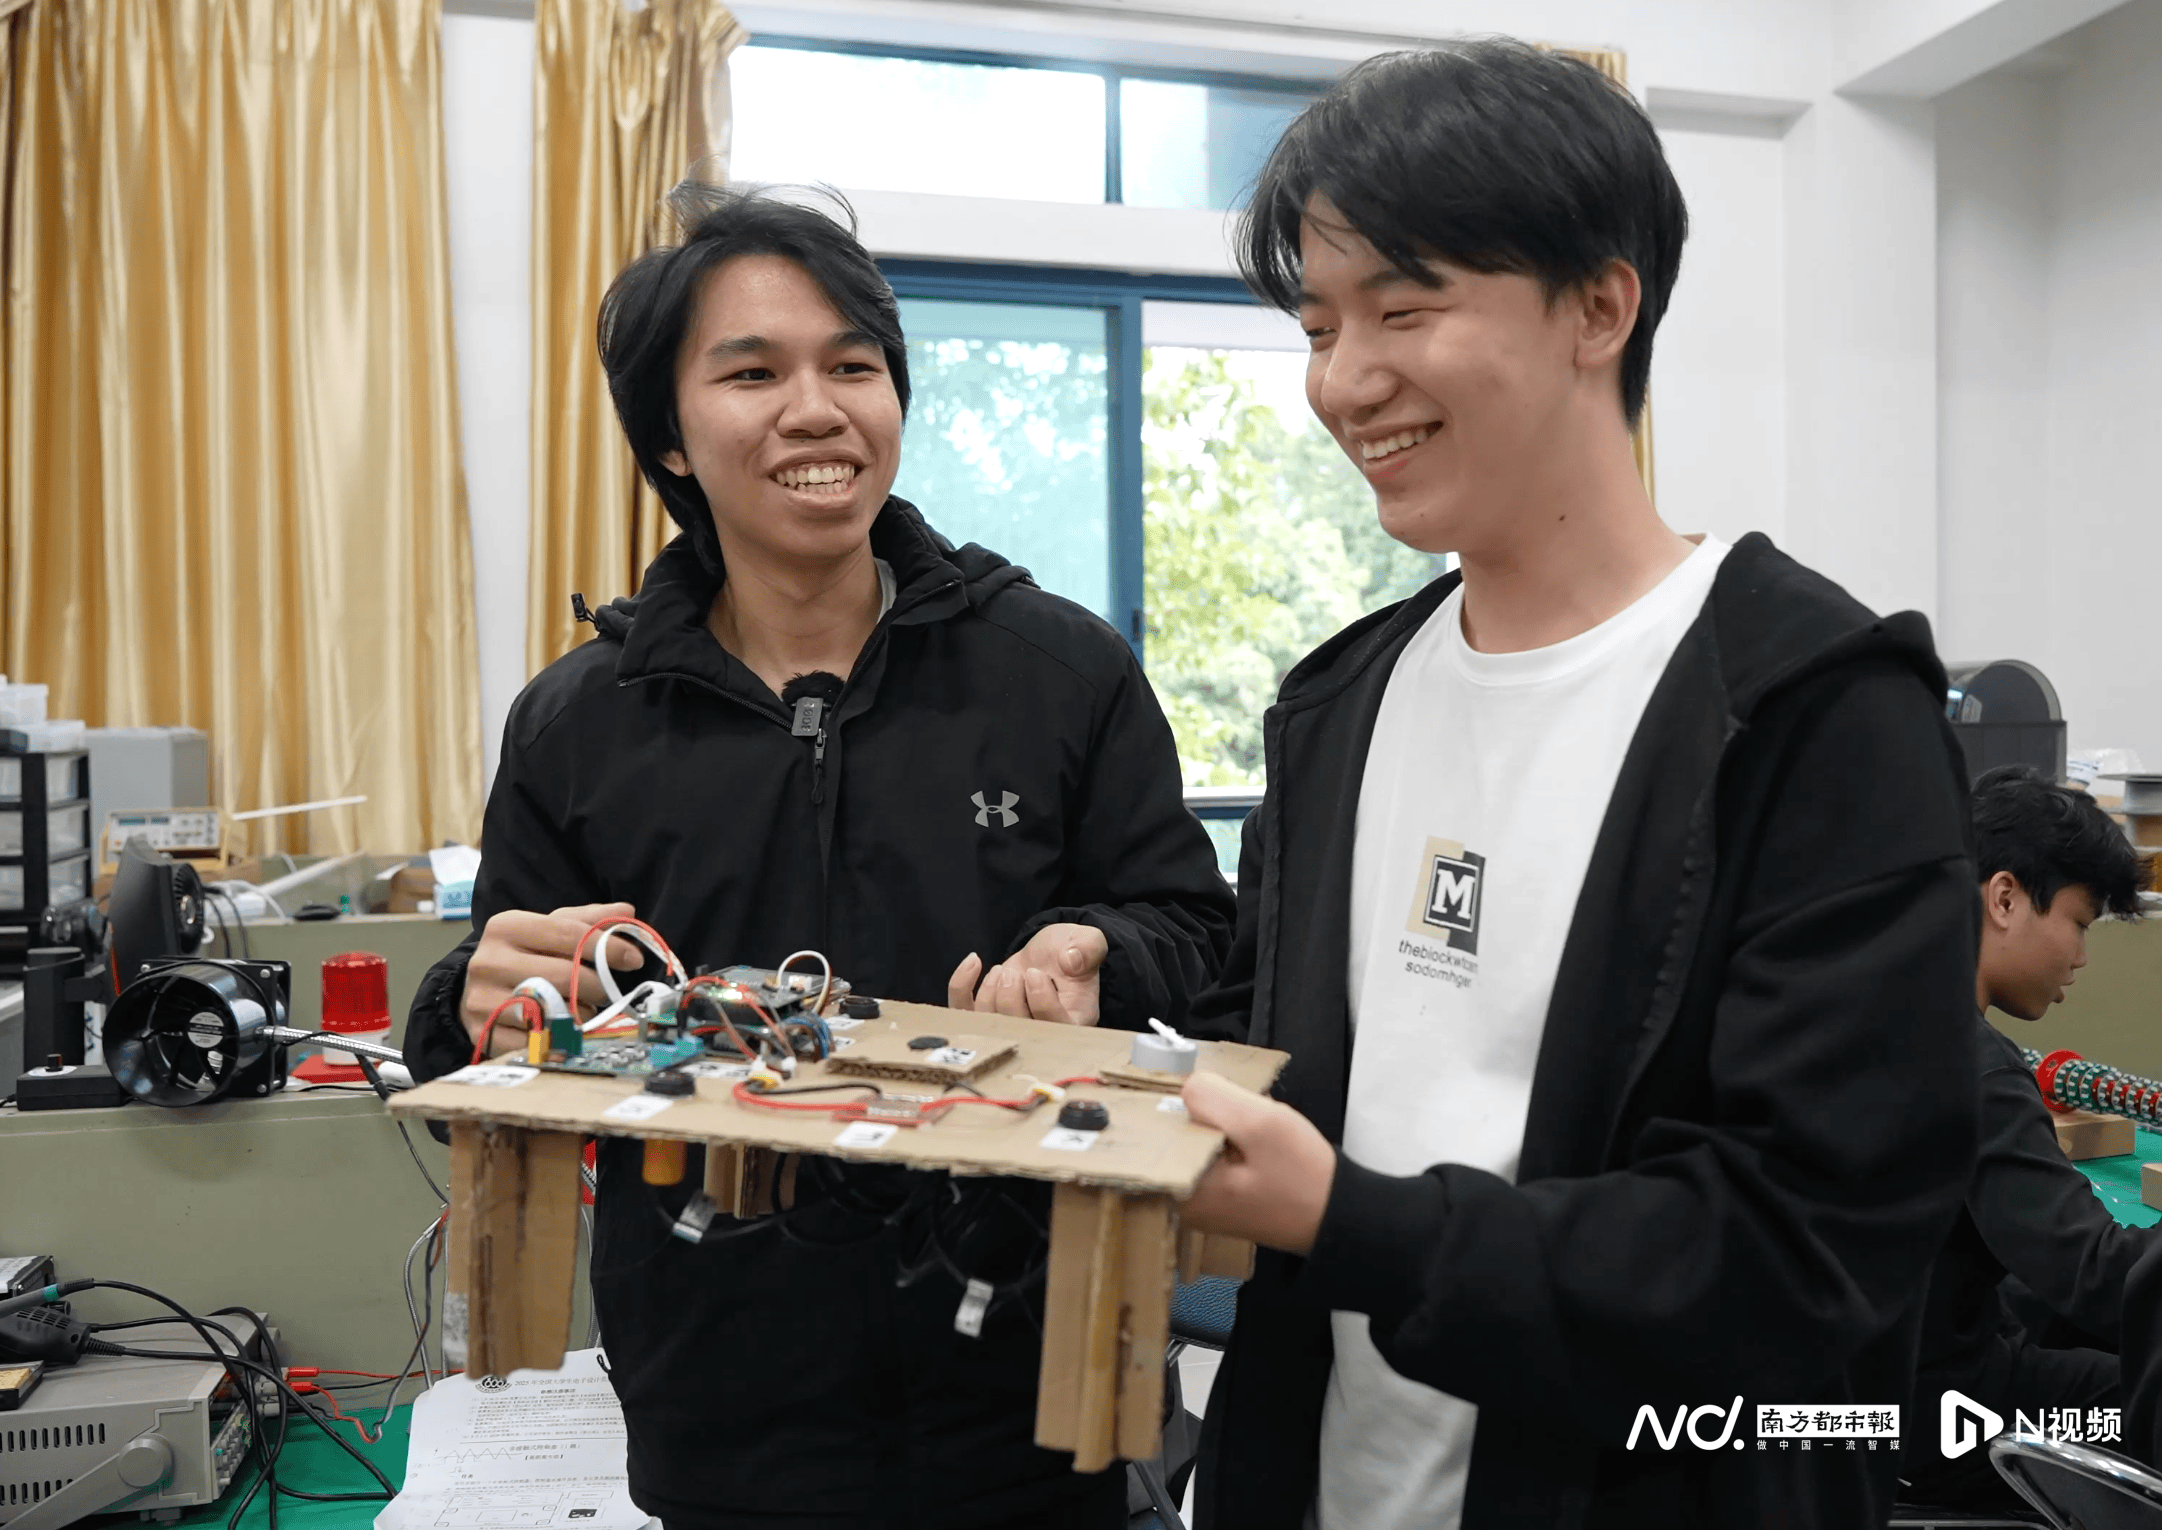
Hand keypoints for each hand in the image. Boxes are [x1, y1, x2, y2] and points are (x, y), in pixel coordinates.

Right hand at [460, 901, 646, 1055]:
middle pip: (564, 975)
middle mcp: (488, 961)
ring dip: (581, 1014)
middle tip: (612, 993)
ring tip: (587, 1010)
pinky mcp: (483, 1034)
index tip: (635, 959)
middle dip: (598, 986)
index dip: (607, 946)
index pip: (568, 933)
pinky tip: (567, 1031)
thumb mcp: (549, 931)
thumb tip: (628, 913)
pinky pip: (537, 1040)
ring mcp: (482, 999)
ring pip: (552, 1010)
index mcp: (506, 926)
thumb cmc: (523, 957)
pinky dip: (560, 1038)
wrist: (474, 993)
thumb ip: (587, 921)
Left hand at [945, 922, 1108, 1026]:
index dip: (1041, 1002)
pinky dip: (960, 985)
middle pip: (1015, 1031)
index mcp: (1072, 1022)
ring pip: (987, 1023)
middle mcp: (1040, 1032)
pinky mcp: (985, 1012)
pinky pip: (962, 1009)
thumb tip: (1071, 960)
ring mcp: (1008, 1024)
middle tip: (1015, 972)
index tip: (1035, 973)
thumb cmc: (1072, 950)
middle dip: (1009, 998)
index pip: (1054, 1028)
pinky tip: (973, 961)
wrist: (1051, 952)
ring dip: (989, 992)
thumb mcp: (1088, 942)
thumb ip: (1088, 949)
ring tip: (1003, 970)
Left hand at [1179, 1071, 1336, 1255]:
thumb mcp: (1261, 1123)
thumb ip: (1214, 1097)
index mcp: (1180, 1187)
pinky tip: (1255, 1144)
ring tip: (1253, 1132)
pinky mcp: (1217, 1197)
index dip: (1182, 1103)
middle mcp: (1180, 1200)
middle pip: (1175, 1133)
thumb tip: (1186, 1084)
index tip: (1212, 1100)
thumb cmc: (1302, 1176)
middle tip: (1243, 1117)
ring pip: (1195, 1140)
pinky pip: (1209, 1154)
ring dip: (1221, 1126)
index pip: (1156, 1128)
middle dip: (1206, 1114)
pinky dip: (1229, 1140)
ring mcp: (1199, 1201)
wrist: (1337, 1215)